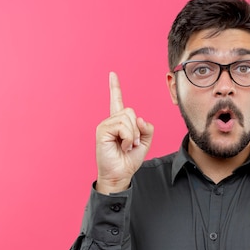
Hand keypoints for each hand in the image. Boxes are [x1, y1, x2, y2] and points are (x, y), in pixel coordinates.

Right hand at [95, 72, 153, 193]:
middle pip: (130, 111)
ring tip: (127, 146)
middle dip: (137, 129)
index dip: (115, 87)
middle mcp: (111, 121)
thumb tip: (139, 117)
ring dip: (133, 135)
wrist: (120, 174)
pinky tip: (122, 146)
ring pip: (128, 118)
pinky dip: (128, 137)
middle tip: (132, 144)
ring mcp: (105, 125)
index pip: (117, 101)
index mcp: (119, 122)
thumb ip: (146, 128)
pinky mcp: (102, 130)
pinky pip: (122, 126)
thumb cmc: (129, 160)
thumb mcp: (144, 142)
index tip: (112, 74)